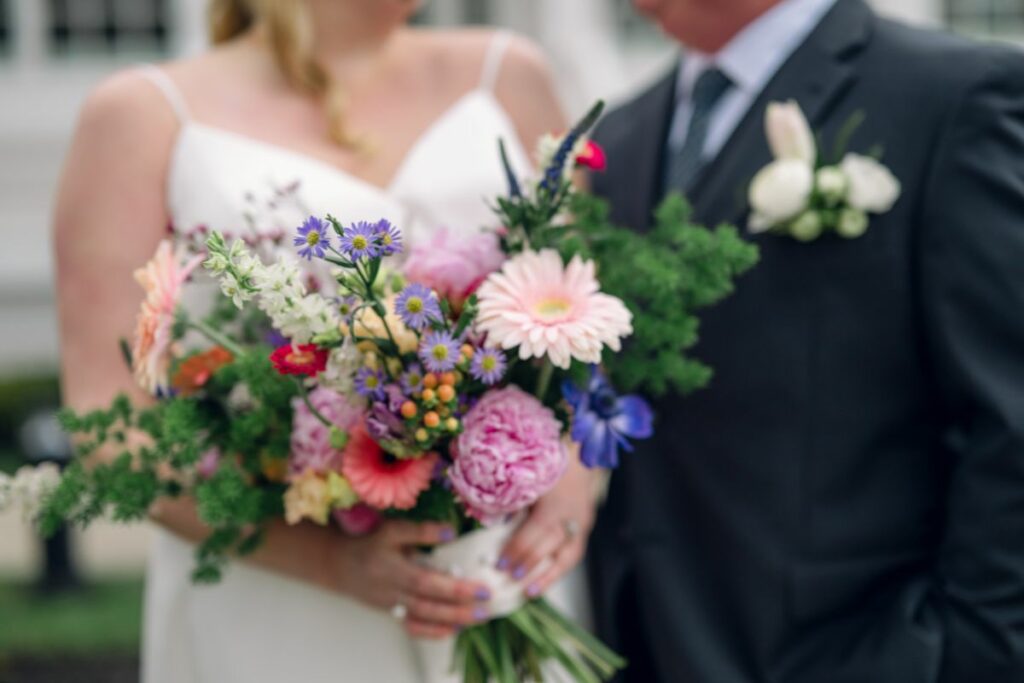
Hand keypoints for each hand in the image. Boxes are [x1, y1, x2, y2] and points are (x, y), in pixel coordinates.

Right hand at [329, 520, 492, 638]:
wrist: (340, 565)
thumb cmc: (370, 543)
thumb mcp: (392, 530)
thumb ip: (420, 531)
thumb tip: (451, 532)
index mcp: (392, 568)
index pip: (427, 582)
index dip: (454, 588)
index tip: (480, 587)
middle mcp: (391, 591)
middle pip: (428, 606)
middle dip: (459, 608)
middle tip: (487, 605)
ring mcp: (391, 606)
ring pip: (423, 619)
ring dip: (451, 621)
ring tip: (477, 617)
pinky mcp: (392, 613)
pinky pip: (413, 627)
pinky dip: (433, 632)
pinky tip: (454, 628)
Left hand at [498, 456, 596, 597]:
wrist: (581, 451)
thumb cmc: (547, 460)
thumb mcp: (528, 477)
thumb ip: (514, 501)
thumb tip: (495, 526)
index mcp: (556, 501)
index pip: (535, 532)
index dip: (516, 550)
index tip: (498, 564)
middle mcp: (573, 514)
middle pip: (549, 546)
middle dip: (527, 565)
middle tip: (507, 578)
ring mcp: (583, 521)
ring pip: (568, 556)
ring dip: (547, 576)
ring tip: (529, 592)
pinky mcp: (587, 525)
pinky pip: (575, 552)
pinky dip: (559, 568)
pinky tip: (545, 578)